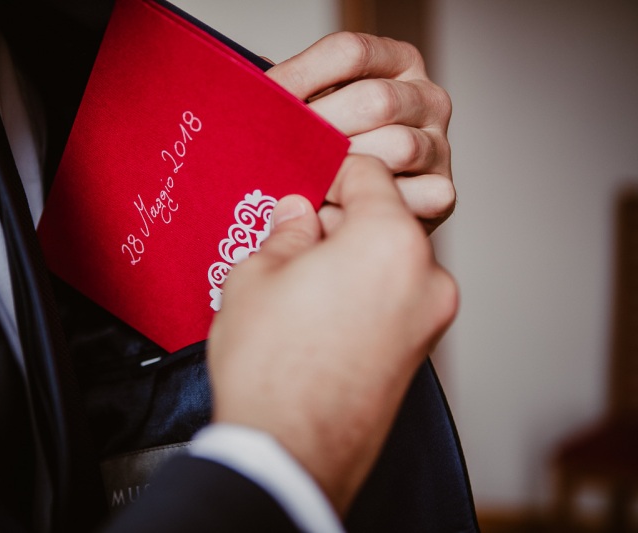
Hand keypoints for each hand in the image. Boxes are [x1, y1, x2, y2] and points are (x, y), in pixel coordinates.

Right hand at [207, 155, 457, 514]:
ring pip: (390, 261)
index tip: (308, 183)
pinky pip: (395, 299)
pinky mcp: (420, 353)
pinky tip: (321, 310)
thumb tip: (298, 214)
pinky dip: (366, 291)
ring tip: (303, 281)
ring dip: (353, 258)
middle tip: (296, 237)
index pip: (370, 173)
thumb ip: (287, 232)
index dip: (331, 171)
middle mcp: (426, 276)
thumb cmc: (270, 364)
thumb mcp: (258, 275)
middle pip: (384, 220)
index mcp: (390, 240)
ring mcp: (430, 319)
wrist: (288, 452)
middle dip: (341, 220)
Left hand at [267, 33, 453, 232]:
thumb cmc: (334, 153)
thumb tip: (250, 83)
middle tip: (280, 152)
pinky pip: (410, 195)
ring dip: (345, 170)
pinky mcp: (443, 192)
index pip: (350, 51)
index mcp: (396, 62)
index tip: (265, 100)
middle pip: (376, 100)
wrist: (369, 211)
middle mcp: (426, 98)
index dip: (302, 75)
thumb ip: (292, 95)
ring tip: (305, 186)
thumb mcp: (317, 109)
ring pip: (397, 147)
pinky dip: (368, 208)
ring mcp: (439, 145)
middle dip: (321, 129)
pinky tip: (332, 214)